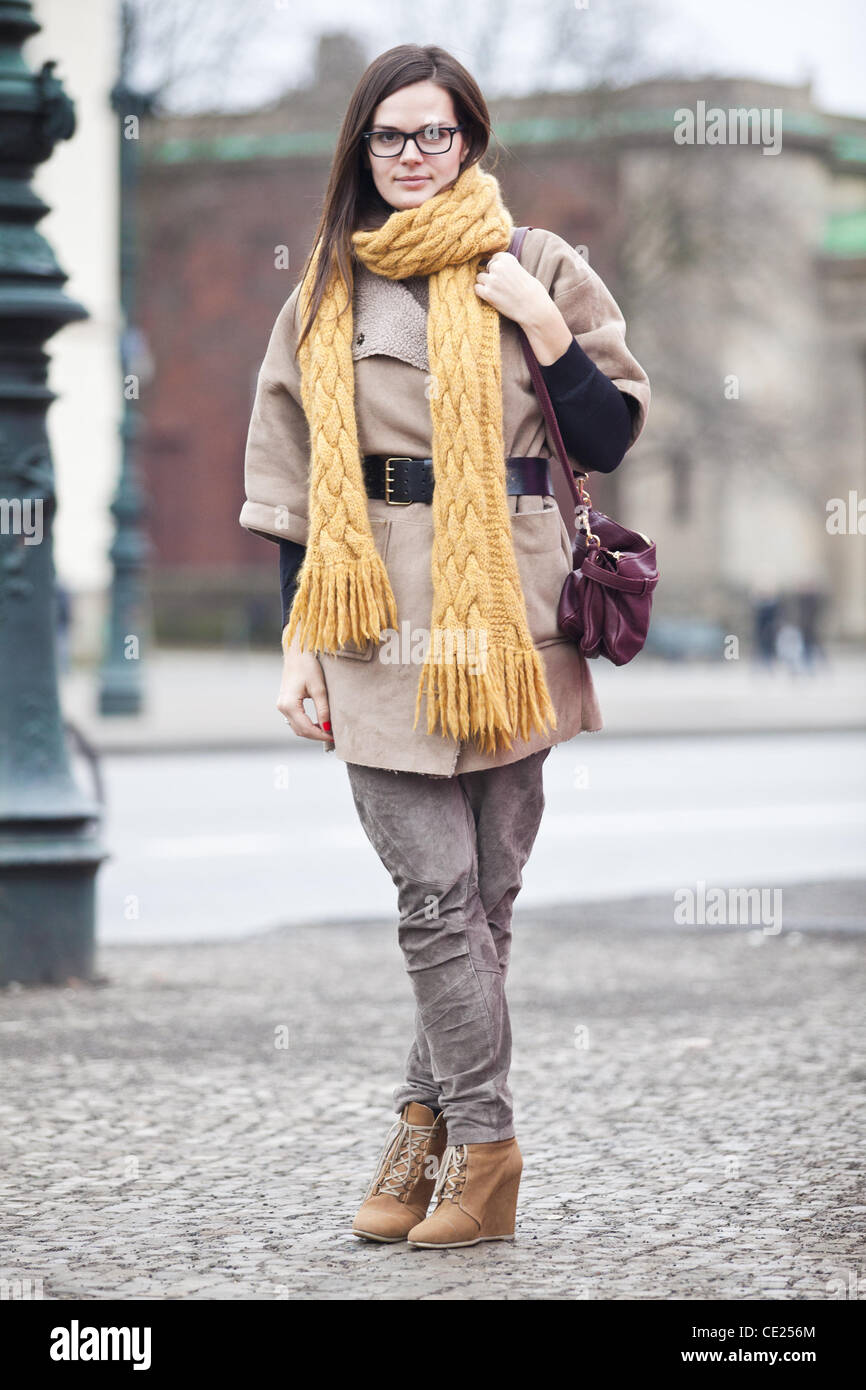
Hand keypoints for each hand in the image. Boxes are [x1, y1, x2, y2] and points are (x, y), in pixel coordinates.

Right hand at [278, 626, 333, 743]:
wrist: (297, 651)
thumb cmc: (308, 666)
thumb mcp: (319, 688)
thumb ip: (323, 710)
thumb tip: (327, 728)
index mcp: (289, 704)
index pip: (306, 728)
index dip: (321, 735)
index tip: (335, 737)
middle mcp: (282, 707)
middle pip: (300, 731)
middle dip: (317, 736)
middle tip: (334, 736)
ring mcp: (281, 705)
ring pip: (296, 727)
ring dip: (311, 732)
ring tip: (328, 731)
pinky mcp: (284, 702)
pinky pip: (295, 720)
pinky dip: (306, 725)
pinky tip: (318, 724)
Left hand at [475, 251, 573, 363]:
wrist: (533, 307)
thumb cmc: (531, 291)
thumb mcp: (520, 270)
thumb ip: (507, 267)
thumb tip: (493, 267)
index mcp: (507, 258)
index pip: (494, 258)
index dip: (497, 267)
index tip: (504, 276)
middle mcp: (498, 267)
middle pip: (486, 267)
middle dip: (491, 275)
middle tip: (502, 286)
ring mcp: (491, 280)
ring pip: (480, 278)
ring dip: (485, 284)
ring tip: (497, 292)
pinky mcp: (487, 293)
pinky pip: (476, 289)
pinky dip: (482, 293)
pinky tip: (492, 297)